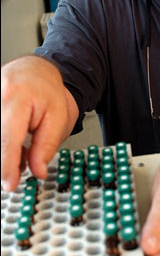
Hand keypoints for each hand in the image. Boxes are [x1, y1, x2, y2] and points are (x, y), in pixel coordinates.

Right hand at [1, 56, 78, 191]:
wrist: (35, 70)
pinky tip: (11, 144)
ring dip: (4, 150)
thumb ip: (46, 146)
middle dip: (6, 160)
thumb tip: (37, 171)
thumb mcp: (58, 117)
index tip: (10, 184)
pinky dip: (3, 142)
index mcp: (17, 96)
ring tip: (20, 151)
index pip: (8, 139)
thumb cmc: (47, 91)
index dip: (7, 166)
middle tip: (22, 166)